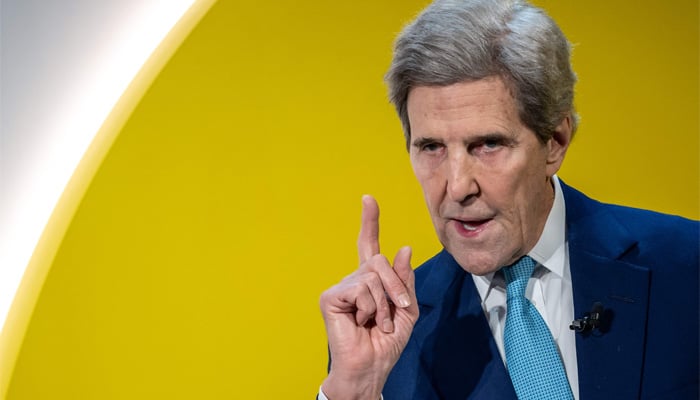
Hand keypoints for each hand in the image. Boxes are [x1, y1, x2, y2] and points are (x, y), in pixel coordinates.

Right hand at [320, 195, 418, 399]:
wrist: (372, 367)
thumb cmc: (386, 342)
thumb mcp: (407, 309)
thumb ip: (404, 280)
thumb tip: (403, 248)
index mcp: (370, 281)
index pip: (369, 246)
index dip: (370, 222)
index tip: (369, 199)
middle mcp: (354, 280)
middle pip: (379, 261)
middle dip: (396, 287)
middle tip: (398, 310)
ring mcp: (341, 287)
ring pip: (372, 276)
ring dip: (384, 304)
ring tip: (377, 323)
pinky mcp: (331, 297)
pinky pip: (361, 289)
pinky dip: (370, 308)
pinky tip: (362, 322)